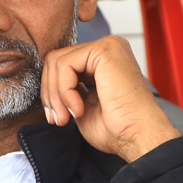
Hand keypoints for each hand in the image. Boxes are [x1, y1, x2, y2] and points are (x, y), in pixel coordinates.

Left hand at [40, 35, 179, 161]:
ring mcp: (108, 45)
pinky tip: (78, 109)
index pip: (61, 64)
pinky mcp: (105, 49)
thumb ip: (66, 89)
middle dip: (49, 93)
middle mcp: (107, 48)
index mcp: (103, 60)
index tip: (56, 117)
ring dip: (55, 95)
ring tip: (67, 117)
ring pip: (56, 61)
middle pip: (55, 60)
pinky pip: (65, 64)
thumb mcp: (81, 105)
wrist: (137, 137)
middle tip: (58, 119)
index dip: (51, 92)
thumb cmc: (116, 129)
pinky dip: (64, 91)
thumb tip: (44, 82)